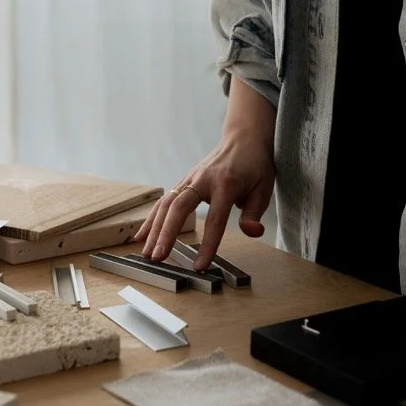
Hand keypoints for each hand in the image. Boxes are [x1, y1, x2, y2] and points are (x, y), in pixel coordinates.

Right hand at [135, 129, 274, 268]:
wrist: (243, 139)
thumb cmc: (254, 166)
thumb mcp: (263, 189)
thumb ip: (254, 213)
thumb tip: (252, 233)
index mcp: (225, 185)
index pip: (215, 220)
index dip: (207, 245)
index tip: (200, 266)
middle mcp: (202, 180)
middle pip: (179, 209)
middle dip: (166, 235)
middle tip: (158, 258)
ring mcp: (190, 179)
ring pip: (166, 204)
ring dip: (154, 229)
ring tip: (147, 254)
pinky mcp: (183, 181)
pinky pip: (164, 201)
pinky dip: (151, 219)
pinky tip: (141, 236)